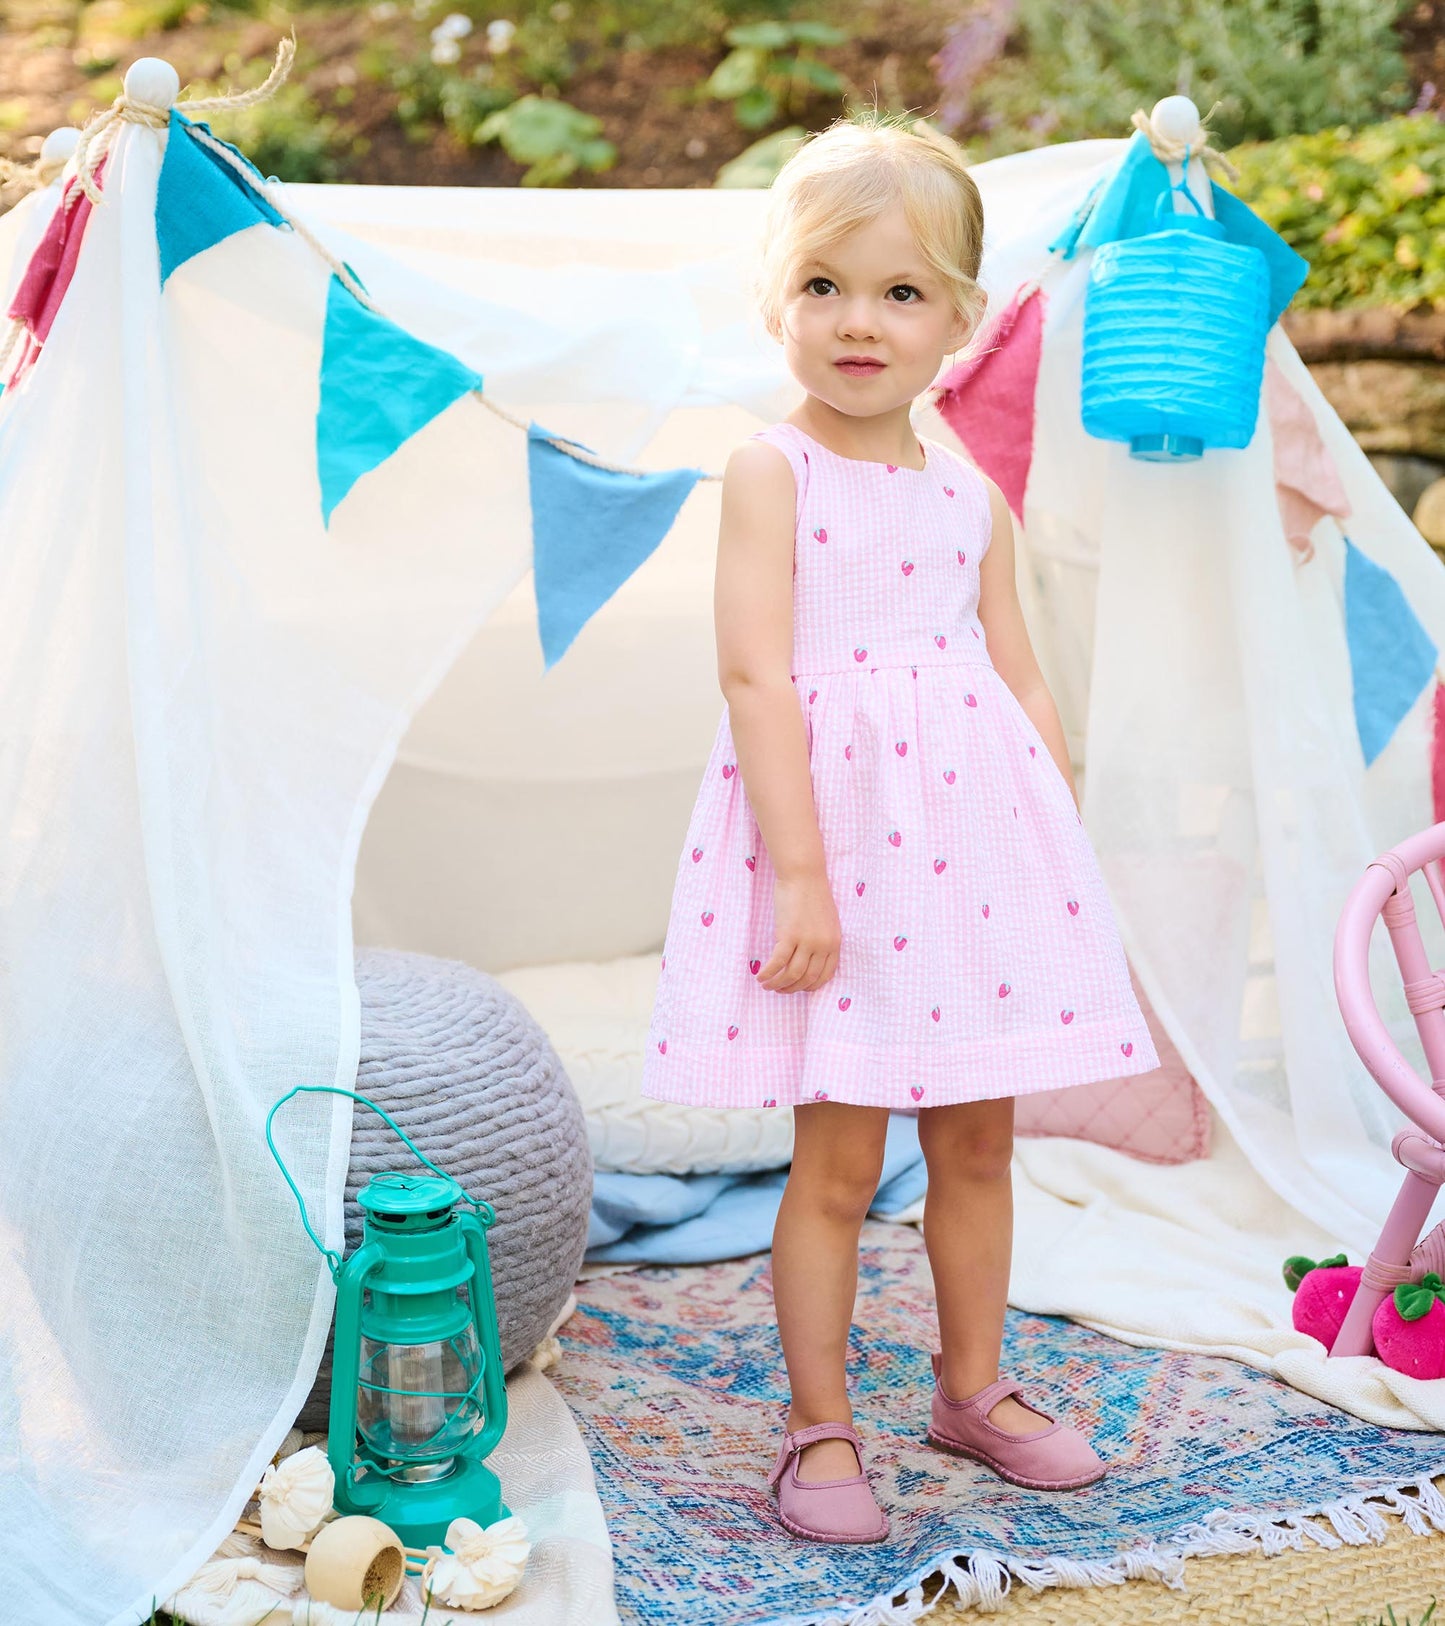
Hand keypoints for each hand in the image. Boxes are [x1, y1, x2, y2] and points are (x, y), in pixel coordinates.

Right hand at [758, 871, 840, 992]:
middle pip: (807, 978)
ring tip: (767, 985)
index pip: (825, 976)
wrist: (803, 875)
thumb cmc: (812, 893)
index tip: (797, 987)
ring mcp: (806, 941)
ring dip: (778, 984)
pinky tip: (760, 976)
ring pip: (792, 974)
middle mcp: (823, 945)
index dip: (809, 986)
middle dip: (791, 988)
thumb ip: (821, 941)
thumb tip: (808, 959)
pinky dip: (768, 973)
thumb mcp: (826, 921)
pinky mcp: (789, 935)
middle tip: (779, 989)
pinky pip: (777, 962)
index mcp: (834, 942)